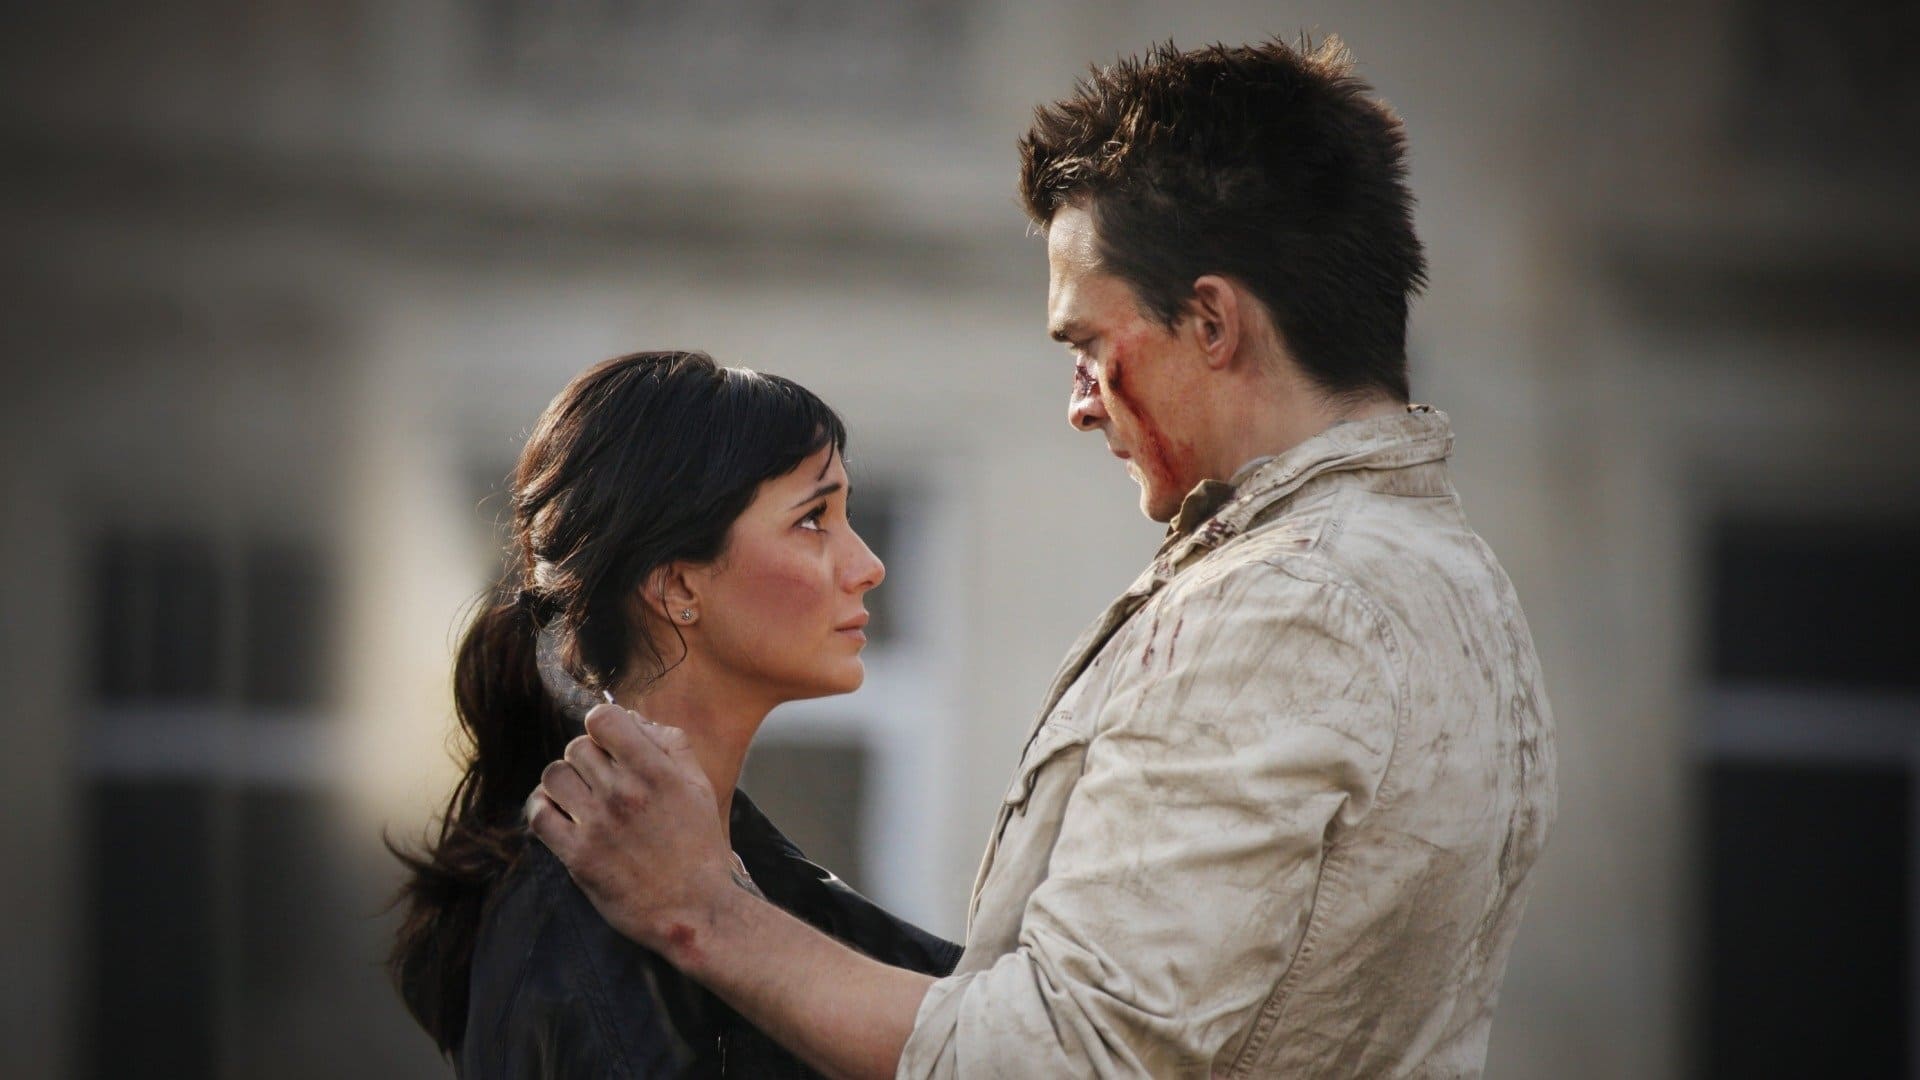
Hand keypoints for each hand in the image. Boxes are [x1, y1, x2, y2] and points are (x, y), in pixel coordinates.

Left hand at [526, 703, 734, 959]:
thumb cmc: (700, 848)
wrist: (694, 910)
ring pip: (554, 775)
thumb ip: (671, 745)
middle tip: (601, 777)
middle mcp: (623, 793)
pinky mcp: (578, 857)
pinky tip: (561, 814)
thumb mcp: (699, 787)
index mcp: (655, 771)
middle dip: (588, 757)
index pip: (603, 718)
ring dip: (565, 781)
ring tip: (579, 796)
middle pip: (576, 746)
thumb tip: (635, 721)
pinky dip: (544, 808)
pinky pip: (540, 814)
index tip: (609, 741)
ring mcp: (597, 825)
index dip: (603, 724)